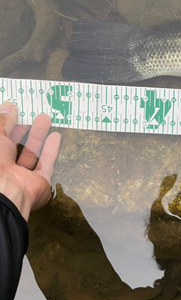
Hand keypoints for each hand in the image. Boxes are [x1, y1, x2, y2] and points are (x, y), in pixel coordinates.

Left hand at [0, 101, 60, 220]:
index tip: (13, 109)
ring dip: (38, 135)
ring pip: (30, 153)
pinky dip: (51, 150)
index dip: (5, 124)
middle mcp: (3, 168)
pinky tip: (56, 136)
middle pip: (13, 145)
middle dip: (22, 128)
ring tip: (45, 118)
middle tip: (31, 112)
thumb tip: (8, 107)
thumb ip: (2, 122)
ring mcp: (21, 175)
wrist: (6, 192)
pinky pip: (46, 163)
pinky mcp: (39, 181)